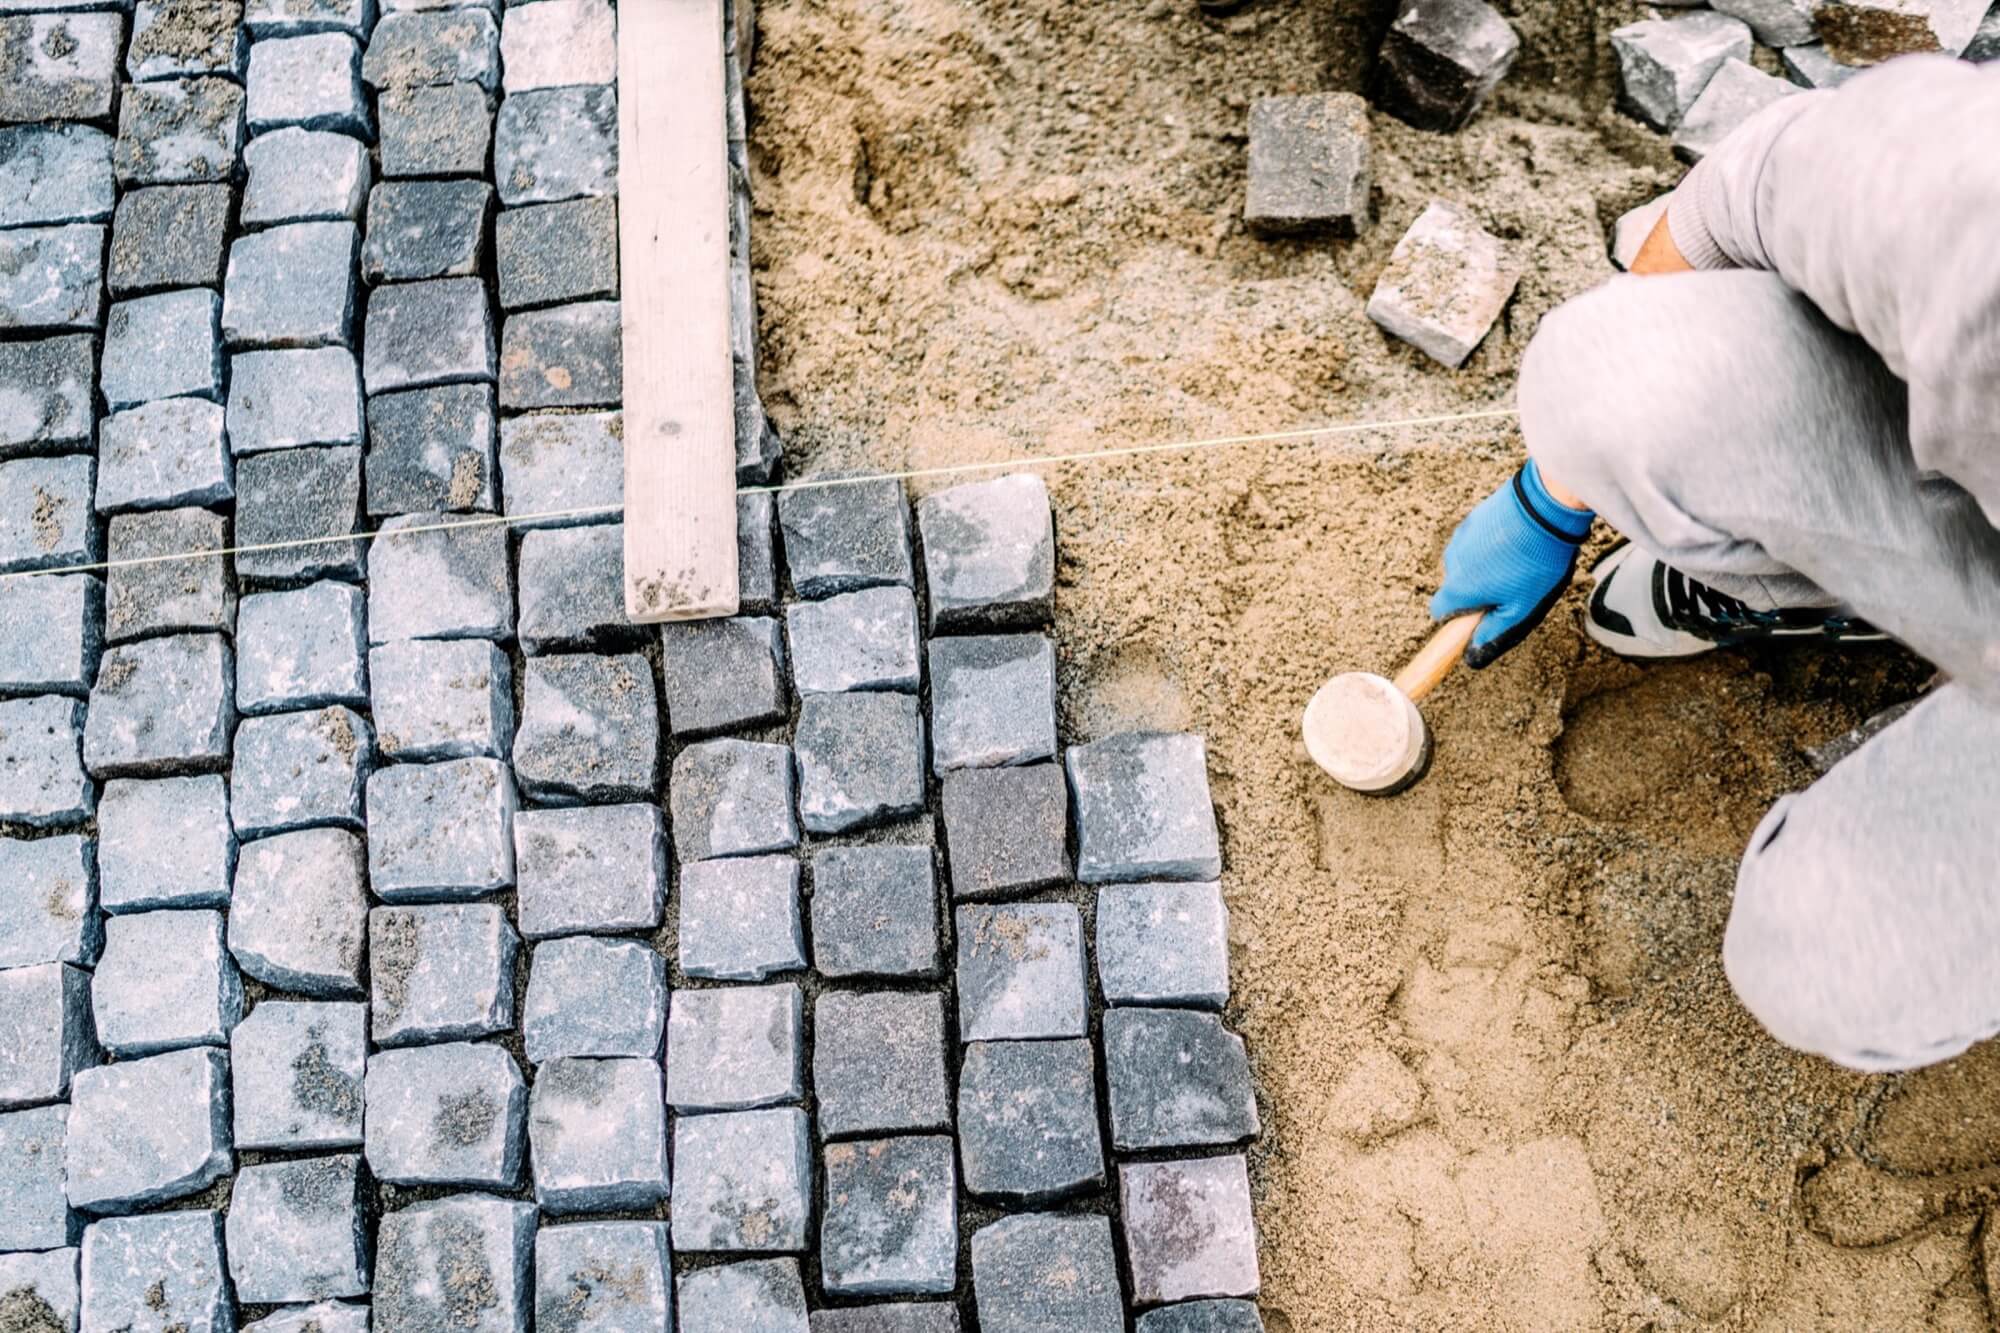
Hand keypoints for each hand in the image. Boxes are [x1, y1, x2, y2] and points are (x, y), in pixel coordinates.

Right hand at [1430, 460, 1594, 666]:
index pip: (1440, 612)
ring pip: (1466, 562)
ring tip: (1518, 562)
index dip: (1459, 619)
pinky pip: (1476, 541)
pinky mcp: (1474, 518)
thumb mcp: (1520, 608)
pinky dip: (1490, 546)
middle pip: (1455, 586)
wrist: (1544, 506)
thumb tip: (1473, 656)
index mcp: (1458, 588)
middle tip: (1511, 588)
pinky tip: (1516, 543)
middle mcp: (1451, 562)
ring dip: (1484, 567)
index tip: (1481, 616)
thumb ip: (1493, 634)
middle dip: (1477, 591)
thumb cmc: (1534, 562)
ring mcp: (1461, 537)